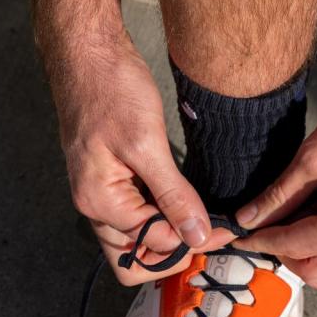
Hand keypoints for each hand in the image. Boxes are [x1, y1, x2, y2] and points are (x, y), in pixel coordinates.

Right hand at [52, 33, 232, 284]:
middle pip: (134, 261)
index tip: (227, 229)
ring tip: (204, 222)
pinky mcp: (111, 183)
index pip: (154, 245)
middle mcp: (95, 207)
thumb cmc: (112, 91)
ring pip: (135, 242)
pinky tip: (186, 206)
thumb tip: (197, 236)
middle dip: (174, 254)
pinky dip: (161, 219)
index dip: (193, 240)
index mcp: (100, 202)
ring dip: (168, 239)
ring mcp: (101, 196)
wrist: (88, 54)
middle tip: (212, 233)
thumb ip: (173, 196)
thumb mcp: (148, 144)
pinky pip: (136, 218)